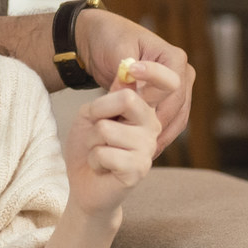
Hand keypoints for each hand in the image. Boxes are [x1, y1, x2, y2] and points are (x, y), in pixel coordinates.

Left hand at [62, 82, 159, 224]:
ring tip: (101, 150)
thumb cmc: (88, 141)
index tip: (133, 68)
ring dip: (92, 140)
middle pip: (129, 99)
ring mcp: (149, 146)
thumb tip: (128, 81)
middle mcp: (153, 123)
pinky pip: (105, 153)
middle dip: (97, 112)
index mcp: (146, 105)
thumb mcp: (92, 111)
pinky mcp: (140, 169)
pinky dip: (94, 159)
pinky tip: (103, 167)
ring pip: (107, 128)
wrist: (80, 178)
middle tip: (97, 127)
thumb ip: (111, 96)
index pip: (167, 80)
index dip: (154, 72)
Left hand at [75, 9, 194, 153]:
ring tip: (138, 151)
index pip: (172, 85)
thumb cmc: (108, 39)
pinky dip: (158, 137)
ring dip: (158, 136)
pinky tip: (144, 150)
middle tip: (132, 139)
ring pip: (176, 121)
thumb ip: (126, 72)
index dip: (152, 96)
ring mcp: (180, 90)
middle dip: (154, 123)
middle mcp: (183, 74)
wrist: (99, 41)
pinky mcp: (169, 103)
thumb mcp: (117, 49)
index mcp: (173, 57)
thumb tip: (131, 94)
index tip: (129, 104)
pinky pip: (170, 125)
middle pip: (176, 108)